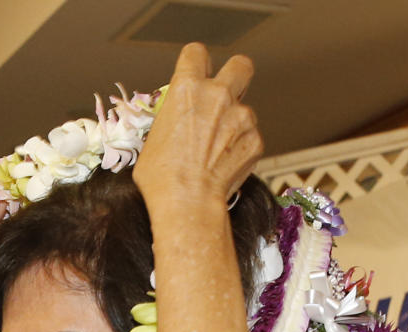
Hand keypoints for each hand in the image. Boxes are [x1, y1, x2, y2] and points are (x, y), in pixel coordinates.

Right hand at [134, 42, 262, 209]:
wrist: (187, 203)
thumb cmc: (162, 178)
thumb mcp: (152, 140)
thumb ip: (171, 120)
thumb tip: (177, 122)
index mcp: (186, 89)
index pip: (196, 53)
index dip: (196, 63)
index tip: (196, 75)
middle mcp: (217, 95)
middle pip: (240, 65)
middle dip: (235, 76)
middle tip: (226, 95)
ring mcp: (241, 116)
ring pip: (244, 110)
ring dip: (235, 124)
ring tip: (216, 151)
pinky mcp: (255, 139)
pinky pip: (250, 138)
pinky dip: (241, 149)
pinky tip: (224, 165)